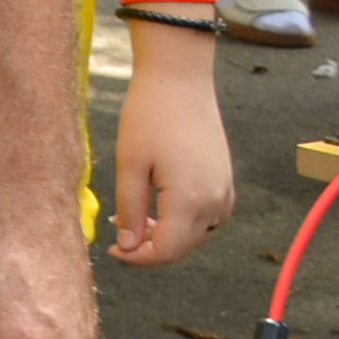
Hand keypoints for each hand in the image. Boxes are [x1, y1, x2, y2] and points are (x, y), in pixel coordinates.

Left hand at [104, 48, 236, 267]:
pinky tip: (160, 204)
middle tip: (118, 234)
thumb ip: (130, 210)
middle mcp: (215, 202)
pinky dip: (184, 220)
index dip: (138, 258)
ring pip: (196, 233)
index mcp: (190, 200)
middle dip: (150, 248)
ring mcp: (224, 191)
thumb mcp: (130, 164)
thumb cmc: (149, 115)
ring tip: (134, 216)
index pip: (167, 251)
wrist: (180, 80)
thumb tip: (128, 246)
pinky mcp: (225, 181)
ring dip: (167, 234)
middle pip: (183, 246)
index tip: (113, 251)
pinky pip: (207, 216)